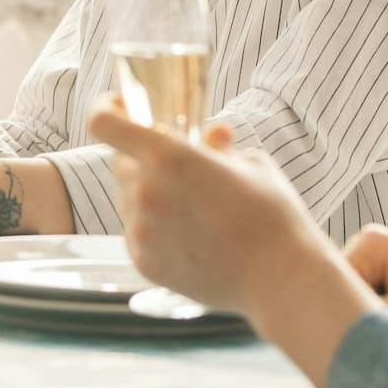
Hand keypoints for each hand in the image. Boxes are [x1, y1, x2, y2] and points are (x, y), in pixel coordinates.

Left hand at [88, 96, 328, 315]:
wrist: (283, 281)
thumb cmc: (273, 216)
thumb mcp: (251, 164)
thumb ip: (218, 146)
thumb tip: (211, 135)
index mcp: (168, 158)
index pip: (104, 123)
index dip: (107, 108)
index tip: (120, 106)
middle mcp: (145, 193)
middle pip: (121, 163)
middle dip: (143, 160)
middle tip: (178, 170)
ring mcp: (141, 231)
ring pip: (129, 199)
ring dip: (150, 196)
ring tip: (194, 210)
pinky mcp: (144, 263)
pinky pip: (137, 232)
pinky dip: (155, 228)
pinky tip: (191, 236)